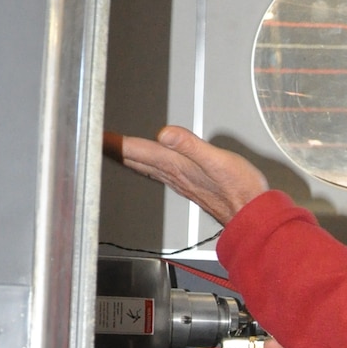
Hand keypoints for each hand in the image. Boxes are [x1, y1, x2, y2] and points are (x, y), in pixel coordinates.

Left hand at [105, 127, 266, 226]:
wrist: (252, 213)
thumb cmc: (240, 189)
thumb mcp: (217, 161)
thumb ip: (190, 146)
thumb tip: (164, 134)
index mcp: (176, 166)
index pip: (138, 151)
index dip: (116, 143)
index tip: (96, 136)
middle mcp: (173, 175)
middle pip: (135, 160)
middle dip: (114, 151)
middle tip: (94, 141)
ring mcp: (179, 181)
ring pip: (143, 167)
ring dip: (127, 158)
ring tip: (113, 150)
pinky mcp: (188, 184)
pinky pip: (156, 172)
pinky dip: (144, 164)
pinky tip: (146, 163)